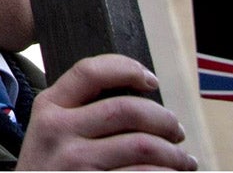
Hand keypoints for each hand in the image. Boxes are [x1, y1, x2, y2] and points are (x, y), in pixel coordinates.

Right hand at [16, 55, 194, 170]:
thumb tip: (142, 104)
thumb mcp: (49, 132)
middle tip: (177, 132)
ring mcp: (75, 163)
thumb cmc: (51, 169)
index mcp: (49, 107)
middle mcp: (59, 131)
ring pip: (142, 146)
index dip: (127, 69)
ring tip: (183, 160)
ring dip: (175, 154)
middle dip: (164, 119)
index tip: (151, 80)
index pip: (89, 72)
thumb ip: (78, 112)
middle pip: (126, 110)